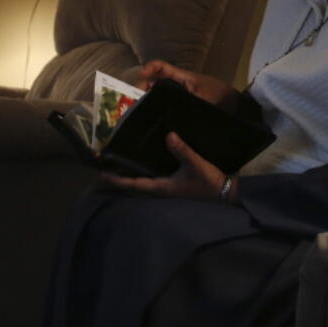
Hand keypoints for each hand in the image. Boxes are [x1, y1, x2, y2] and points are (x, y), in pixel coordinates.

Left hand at [101, 132, 233, 201]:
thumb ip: (182, 150)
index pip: (134, 184)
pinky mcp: (174, 184)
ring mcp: (167, 188)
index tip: (102, 173)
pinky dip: (143, 171)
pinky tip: (143, 161)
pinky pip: (152, 178)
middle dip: (120, 177)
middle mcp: (161, 189)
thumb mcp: (196, 164)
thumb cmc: (208, 181)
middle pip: (134, 184)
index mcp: (162, 186)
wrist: (225, 193)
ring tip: (119, 163)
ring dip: (130, 174)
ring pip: (143, 182)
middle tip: (105, 166)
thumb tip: (168, 135)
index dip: (117, 179)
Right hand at [139, 60, 237, 110]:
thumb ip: (191, 104)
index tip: (143, 76)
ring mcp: (177, 93)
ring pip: (156, 91)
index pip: (161, 67)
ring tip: (138, 108)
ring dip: (147, 97)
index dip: (150, 68)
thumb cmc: (219, 95)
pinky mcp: (178, 103)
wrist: (232, 104)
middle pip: (153, 80)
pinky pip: (163, 101)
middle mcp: (176, 83)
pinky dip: (154, 105)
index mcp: (182, 77)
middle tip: (136, 99)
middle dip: (142, 86)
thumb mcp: (205, 100)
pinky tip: (150, 115)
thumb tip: (175, 115)